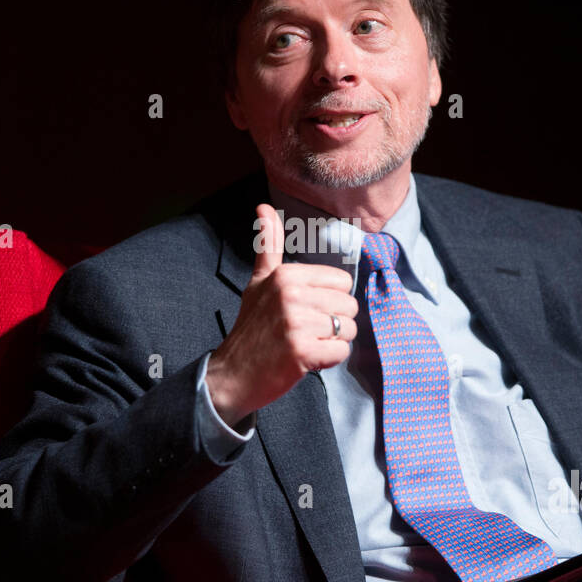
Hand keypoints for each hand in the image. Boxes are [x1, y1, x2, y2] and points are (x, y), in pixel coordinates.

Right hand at [205, 203, 357, 426]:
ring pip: (349, 330)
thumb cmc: (251, 329)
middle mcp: (291, 294)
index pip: (342, 282)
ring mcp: (296, 323)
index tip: (306, 312)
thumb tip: (264, 206)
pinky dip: (328, 361)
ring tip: (305, 345)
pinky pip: (341, 353)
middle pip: (349, 306)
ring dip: (332, 343)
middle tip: (305, 332)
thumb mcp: (258, 282)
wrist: (232, 375)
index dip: (330, 301)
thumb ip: (268, 245)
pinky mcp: (302, 352)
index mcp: (286, 274)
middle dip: (334, 323)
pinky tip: (306, 360)